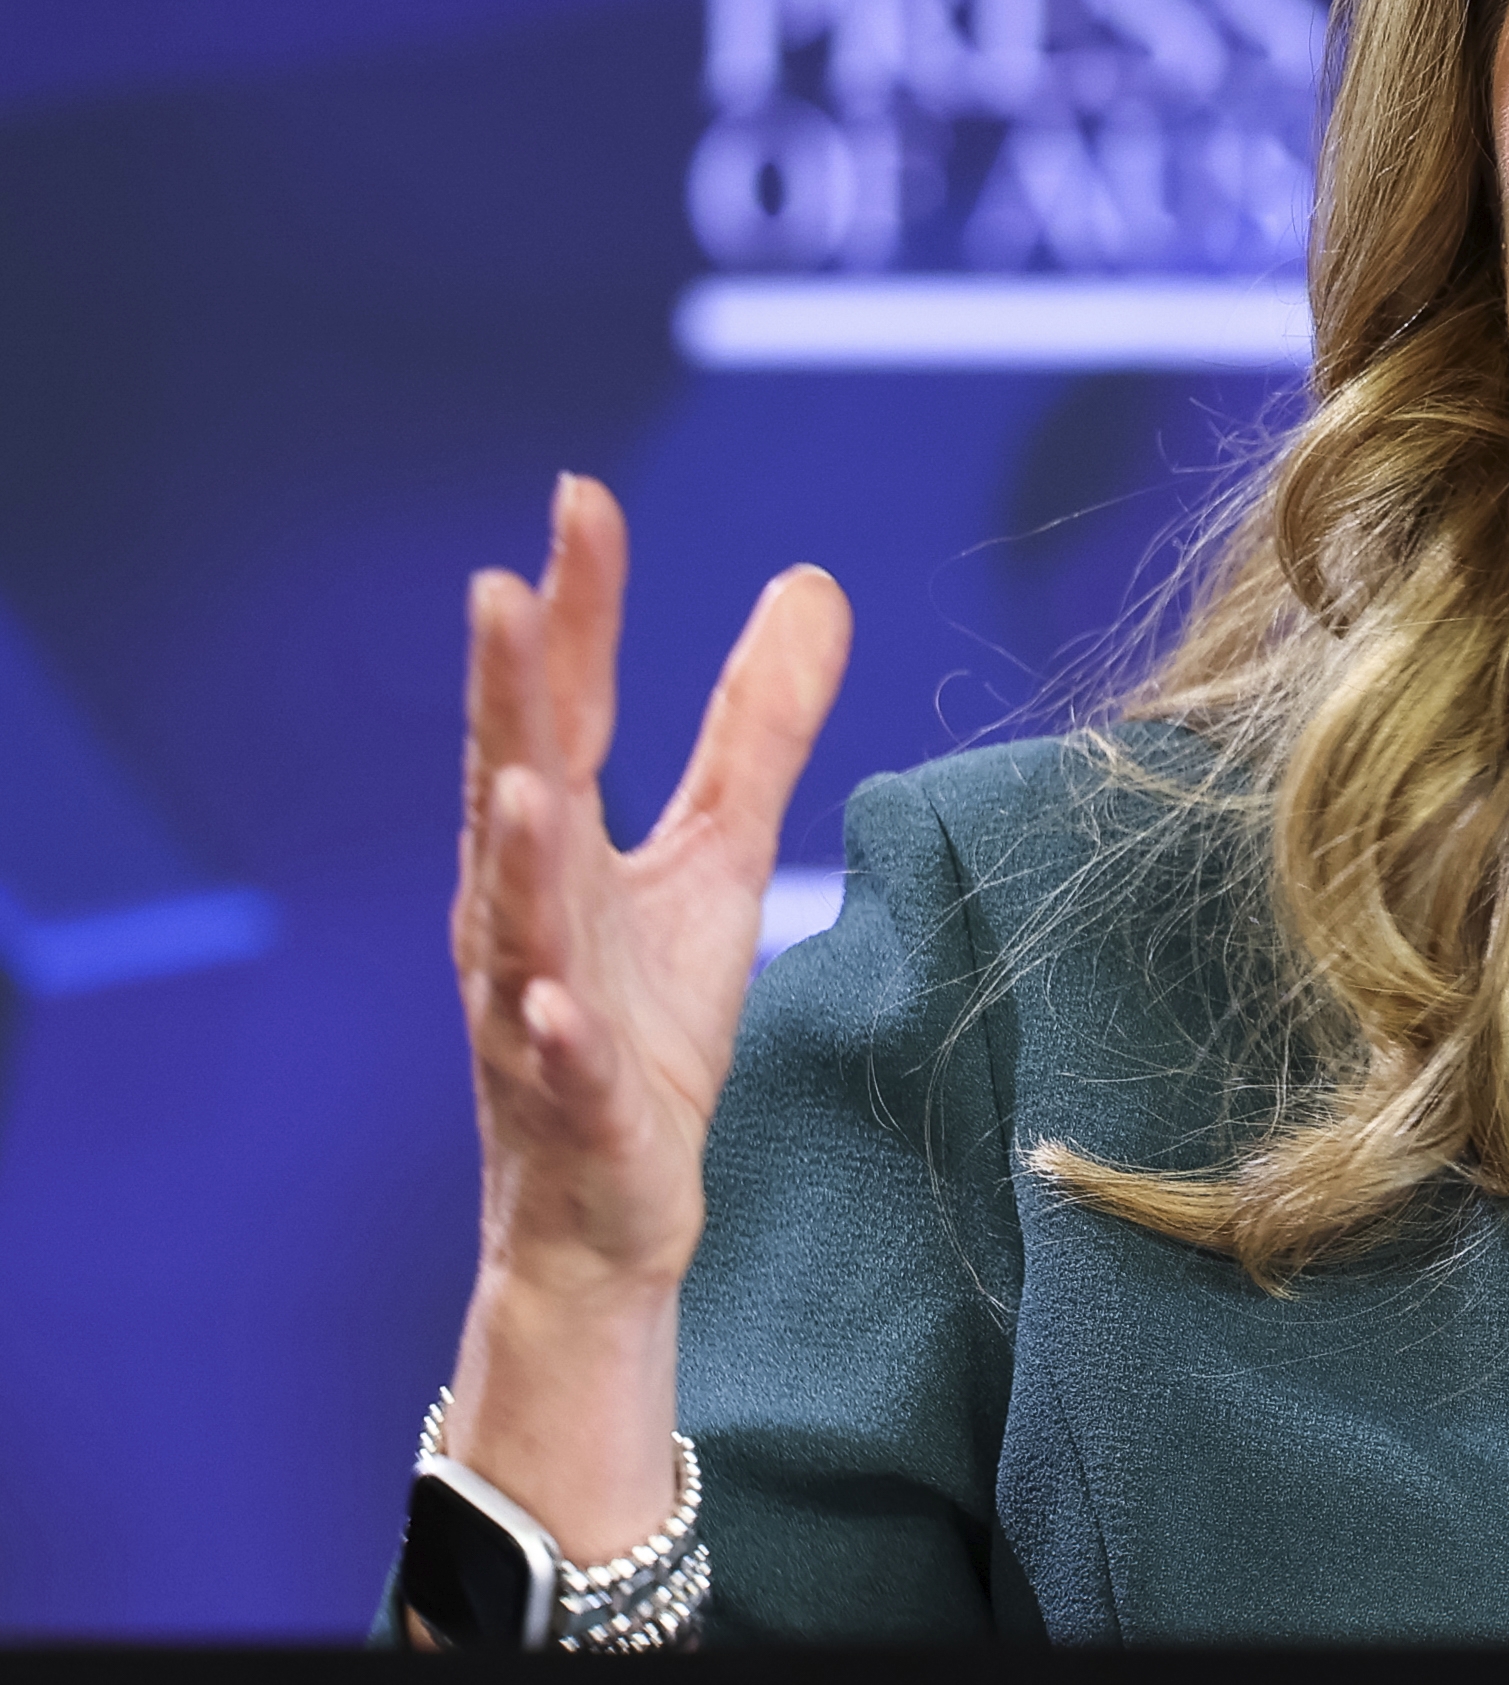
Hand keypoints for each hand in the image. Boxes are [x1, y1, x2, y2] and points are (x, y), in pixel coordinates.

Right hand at [440, 475, 849, 1554]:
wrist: (603, 1213)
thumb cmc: (641, 1022)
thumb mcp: (719, 858)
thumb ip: (753, 728)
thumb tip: (809, 583)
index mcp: (558, 850)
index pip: (565, 707)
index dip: (573, 608)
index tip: (581, 498)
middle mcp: (524, 918)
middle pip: (514, 787)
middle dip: (506, 694)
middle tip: (497, 589)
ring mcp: (536, 1016)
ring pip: (517, 927)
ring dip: (516, 856)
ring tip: (523, 786)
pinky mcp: (577, 1111)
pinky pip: (559, 1070)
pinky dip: (552, 1036)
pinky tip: (552, 1004)